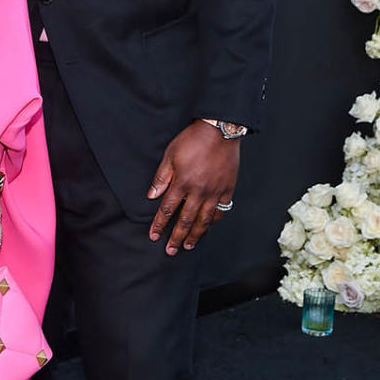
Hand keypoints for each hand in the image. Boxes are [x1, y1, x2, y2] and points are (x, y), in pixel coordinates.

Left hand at [147, 121, 239, 254]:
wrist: (220, 130)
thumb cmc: (193, 140)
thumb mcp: (170, 155)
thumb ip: (161, 178)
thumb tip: (151, 196)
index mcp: (182, 183)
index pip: (168, 209)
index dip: (160, 224)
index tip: (154, 236)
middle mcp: (199, 191)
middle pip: (185, 220)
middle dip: (176, 237)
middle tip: (171, 250)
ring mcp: (215, 191)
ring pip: (204, 219)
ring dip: (195, 234)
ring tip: (188, 245)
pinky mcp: (228, 188)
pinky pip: (221, 210)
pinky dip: (214, 220)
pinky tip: (208, 226)